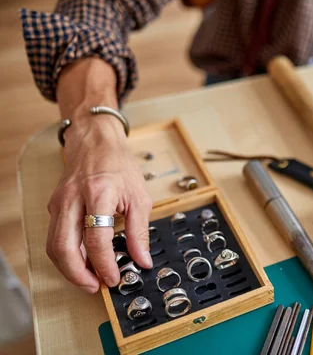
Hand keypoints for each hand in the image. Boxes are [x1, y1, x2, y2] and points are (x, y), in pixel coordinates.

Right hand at [46, 59, 152, 292]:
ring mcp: (59, 202)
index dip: (104, 264)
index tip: (114, 278)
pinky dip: (67, 254)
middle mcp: (73, 198)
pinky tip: (83, 261)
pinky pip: (55, 237)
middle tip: (96, 287)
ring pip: (54, 246)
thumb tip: (143, 261)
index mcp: (99, 193)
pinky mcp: (54, 207)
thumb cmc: (119, 165)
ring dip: (70, 268)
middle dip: (78, 274)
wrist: (96, 140)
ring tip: (90, 279)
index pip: (96, 239)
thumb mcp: (140, 196)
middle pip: (64, 247)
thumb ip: (140, 231)